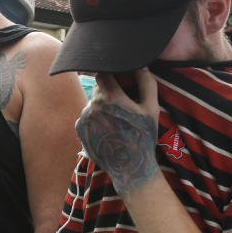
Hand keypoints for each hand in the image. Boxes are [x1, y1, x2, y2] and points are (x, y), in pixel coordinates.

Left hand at [75, 69, 158, 192]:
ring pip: (93, 103)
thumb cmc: (143, 137)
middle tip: (122, 103)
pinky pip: (87, 117)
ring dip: (102, 107)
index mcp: (109, 97)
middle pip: (98, 89)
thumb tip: (141, 65)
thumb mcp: (151, 109)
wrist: (129, 167)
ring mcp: (84, 118)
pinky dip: (96, 119)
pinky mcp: (79, 129)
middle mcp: (92, 105)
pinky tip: (109, 130)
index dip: (110, 72)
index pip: (103, 73)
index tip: (118, 77)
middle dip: (109, 92)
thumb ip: (147, 83)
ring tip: (117, 121)